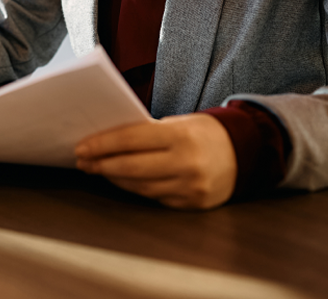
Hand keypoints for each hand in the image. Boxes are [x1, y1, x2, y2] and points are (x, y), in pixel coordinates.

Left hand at [74, 113, 237, 209]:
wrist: (246, 153)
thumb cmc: (203, 133)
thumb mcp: (178, 123)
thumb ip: (146, 132)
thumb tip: (104, 142)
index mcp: (181, 136)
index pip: (130, 140)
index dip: (101, 144)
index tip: (81, 147)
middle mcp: (187, 163)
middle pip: (131, 167)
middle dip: (101, 165)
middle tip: (83, 161)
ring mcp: (191, 187)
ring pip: (140, 186)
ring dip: (114, 179)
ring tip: (98, 169)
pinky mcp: (193, 203)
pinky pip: (154, 197)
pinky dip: (135, 189)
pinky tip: (122, 181)